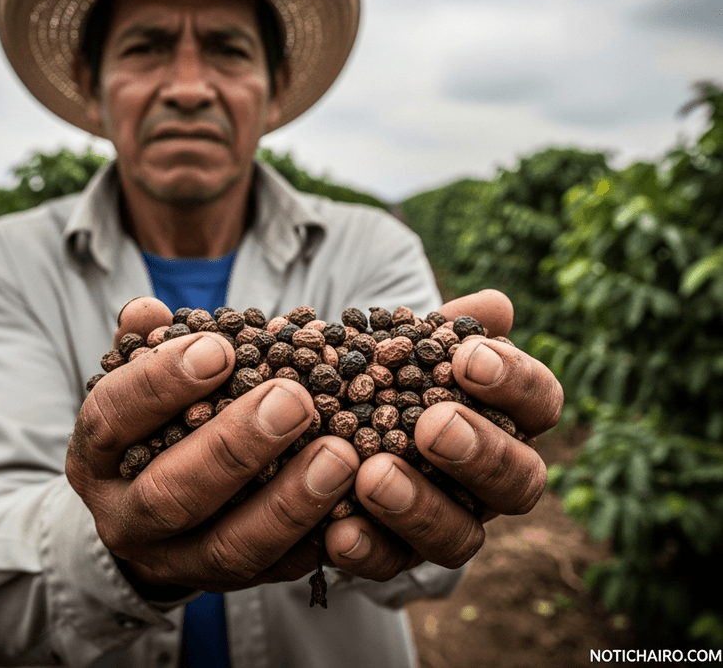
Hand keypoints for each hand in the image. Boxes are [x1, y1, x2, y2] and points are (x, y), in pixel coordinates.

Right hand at [66, 298, 357, 595]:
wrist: (148, 519)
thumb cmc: (151, 428)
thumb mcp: (137, 388)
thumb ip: (144, 348)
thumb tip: (146, 311)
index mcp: (96, 458)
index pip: (111, 418)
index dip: (160, 383)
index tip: (218, 347)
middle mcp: (126, 518)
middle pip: (171, 493)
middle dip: (234, 446)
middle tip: (293, 400)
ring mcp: (176, 561)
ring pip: (230, 546)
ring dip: (288, 502)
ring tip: (341, 454)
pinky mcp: (228, 584)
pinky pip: (276, 571)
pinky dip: (318, 538)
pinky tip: (354, 504)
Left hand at [323, 289, 562, 579]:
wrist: (330, 413)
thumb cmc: (385, 370)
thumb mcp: (405, 341)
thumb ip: (444, 328)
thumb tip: (496, 306)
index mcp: (504, 417)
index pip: (540, 402)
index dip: (516, 382)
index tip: (469, 358)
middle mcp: (490, 477)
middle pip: (520, 481)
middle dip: (480, 453)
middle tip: (433, 425)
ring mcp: (449, 521)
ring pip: (462, 537)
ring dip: (420, 507)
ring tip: (372, 474)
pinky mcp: (398, 554)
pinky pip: (391, 564)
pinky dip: (367, 549)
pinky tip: (336, 531)